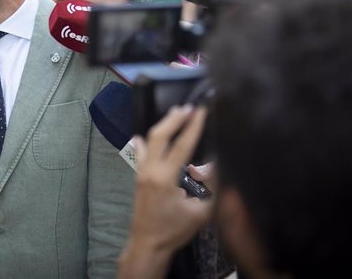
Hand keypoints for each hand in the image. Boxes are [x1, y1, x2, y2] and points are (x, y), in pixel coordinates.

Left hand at [118, 106, 212, 278]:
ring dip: (162, 126)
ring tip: (175, 114)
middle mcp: (150, 171)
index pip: (182, 145)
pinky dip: (144, 143)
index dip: (193, 126)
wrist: (147, 243)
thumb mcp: (202, 212)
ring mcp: (140, 173)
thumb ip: (210, 188)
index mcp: (165, 178)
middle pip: (160, 135)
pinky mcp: (137, 178)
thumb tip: (214, 166)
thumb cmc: (175, 230)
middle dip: (174, 119)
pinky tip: (142, 137)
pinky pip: (139, 154)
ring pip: (149, 141)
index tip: (201, 111)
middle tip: (188, 107)